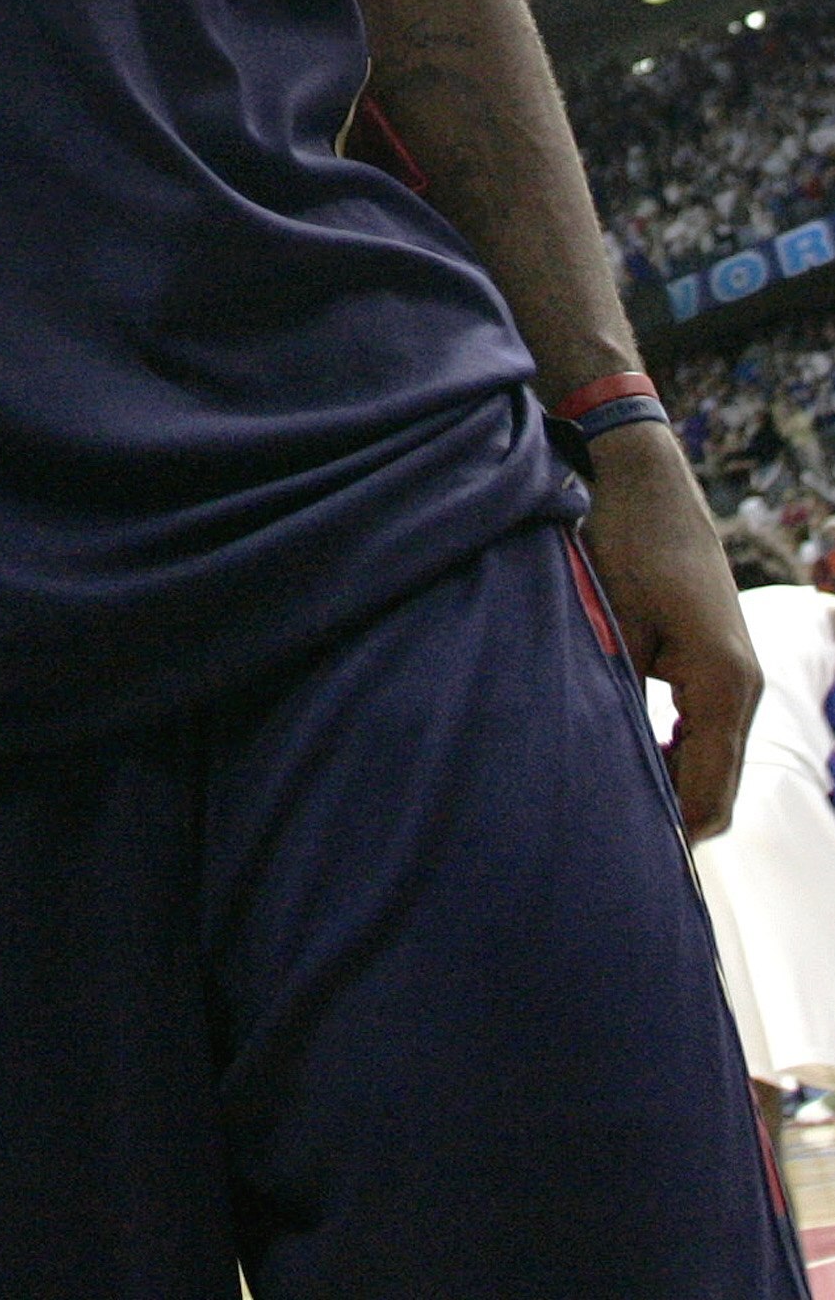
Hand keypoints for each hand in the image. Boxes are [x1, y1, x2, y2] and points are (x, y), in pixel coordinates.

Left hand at [583, 422, 760, 839]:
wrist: (642, 476)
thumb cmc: (620, 542)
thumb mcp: (610, 625)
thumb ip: (616, 702)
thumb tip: (608, 773)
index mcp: (723, 689)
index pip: (705, 798)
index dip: (669, 840)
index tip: (624, 873)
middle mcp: (743, 689)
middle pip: (715, 792)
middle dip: (670, 824)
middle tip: (610, 857)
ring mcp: (735, 674)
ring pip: (710, 763)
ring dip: (669, 788)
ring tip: (612, 816)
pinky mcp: (717, 660)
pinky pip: (703, 731)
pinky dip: (672, 757)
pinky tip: (628, 763)